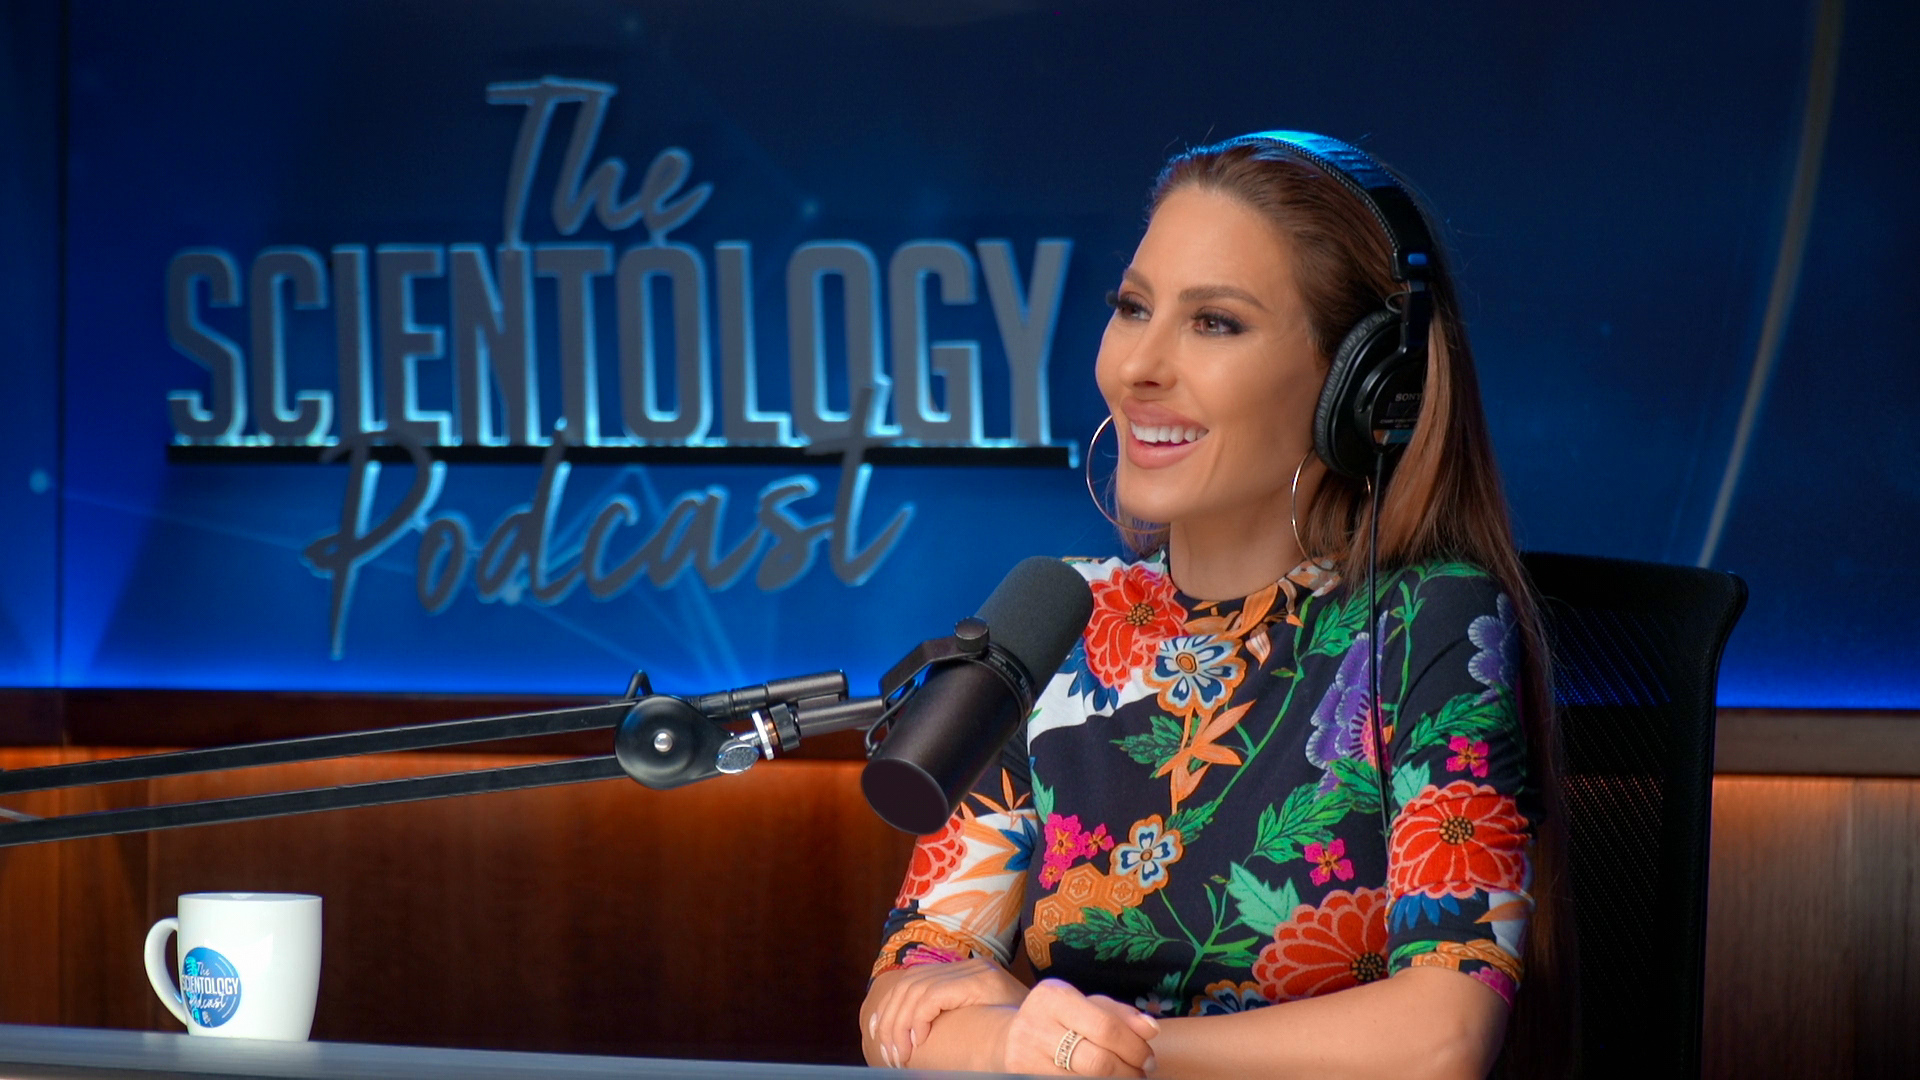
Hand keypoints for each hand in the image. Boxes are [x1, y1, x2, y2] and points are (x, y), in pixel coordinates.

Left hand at [868, 958, 1027, 1068]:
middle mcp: (970, 965)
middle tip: (887, 1053)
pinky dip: (918, 1018)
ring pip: (916, 990)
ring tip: (899, 1054)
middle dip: (890, 1020)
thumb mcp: (977, 1025)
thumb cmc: (1015, 1038)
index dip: (890, 1006)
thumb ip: (951, 1018)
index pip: (914, 980)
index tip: (878, 1033)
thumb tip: (911, 1036)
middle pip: (910, 983)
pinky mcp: (981, 982)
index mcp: (966, 972)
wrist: (1056, 1033)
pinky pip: (933, 996)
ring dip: (900, 1025)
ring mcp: (977, 971)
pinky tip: (917, 1041)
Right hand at [999, 978, 1158, 1076]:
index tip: (1148, 1058)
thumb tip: (1152, 1029)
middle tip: (1140, 1073)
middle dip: (1128, 1072)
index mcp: (1054, 998)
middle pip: (1097, 1062)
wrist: (1011, 1037)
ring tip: (1124, 1077)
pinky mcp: (1023, 1077)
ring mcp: (1026, 1057)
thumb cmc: (1059, 1018)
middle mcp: (1035, 1026)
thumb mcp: (1086, 1005)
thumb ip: (1120, 1014)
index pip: (1106, 1028)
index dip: (1134, 1048)